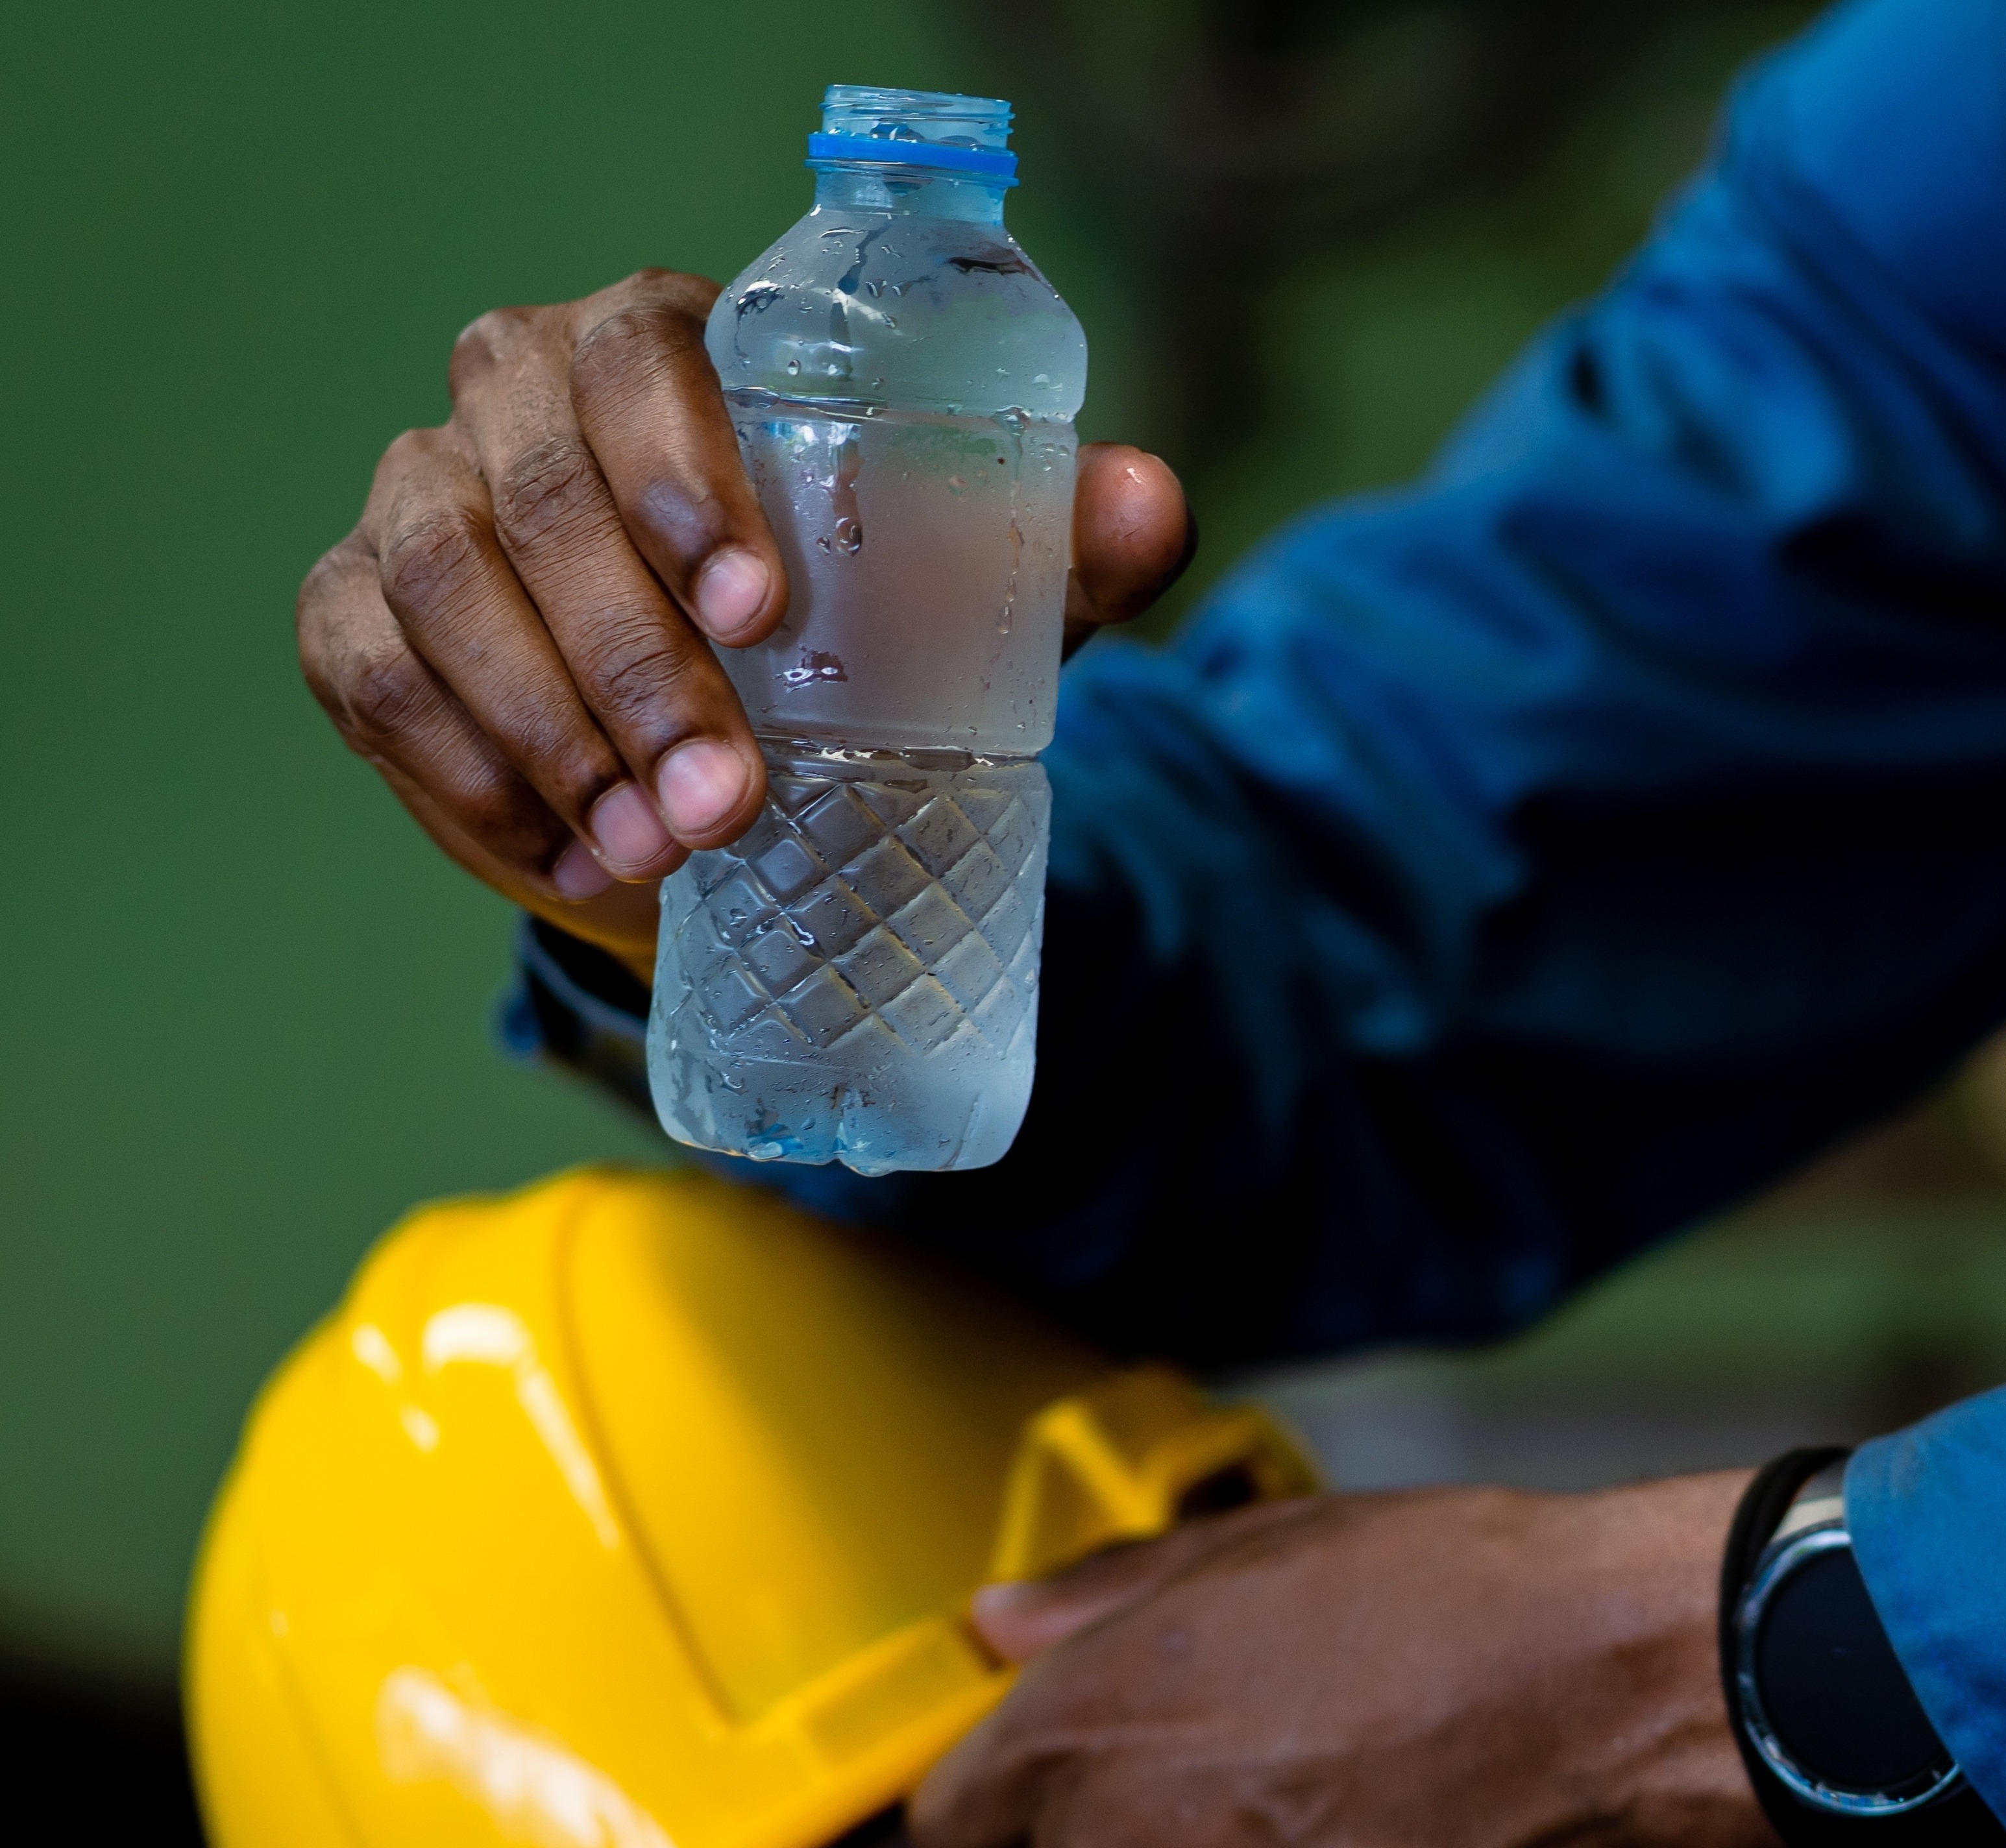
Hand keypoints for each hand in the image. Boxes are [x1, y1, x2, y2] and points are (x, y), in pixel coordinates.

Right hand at [298, 268, 1195, 975]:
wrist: (750, 738)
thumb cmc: (861, 620)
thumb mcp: (970, 586)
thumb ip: (1062, 540)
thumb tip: (1151, 506)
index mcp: (664, 343)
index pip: (645, 357)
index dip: (684, 474)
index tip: (758, 610)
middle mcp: (521, 392)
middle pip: (538, 490)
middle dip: (631, 659)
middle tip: (722, 799)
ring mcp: (424, 494)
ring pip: (442, 583)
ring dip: (546, 729)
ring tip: (657, 849)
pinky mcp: (358, 608)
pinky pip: (371, 674)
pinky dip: (464, 772)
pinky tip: (565, 850)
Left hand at [908, 1473, 1792, 1847]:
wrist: (1615, 1691)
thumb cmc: (1451, 1596)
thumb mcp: (1257, 1549)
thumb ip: (1099, 1598)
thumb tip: (997, 1623)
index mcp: (1081, 1734)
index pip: (952, 1825)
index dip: (1013, 1797)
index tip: (1076, 1776)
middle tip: (1242, 1782)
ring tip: (1351, 1812)